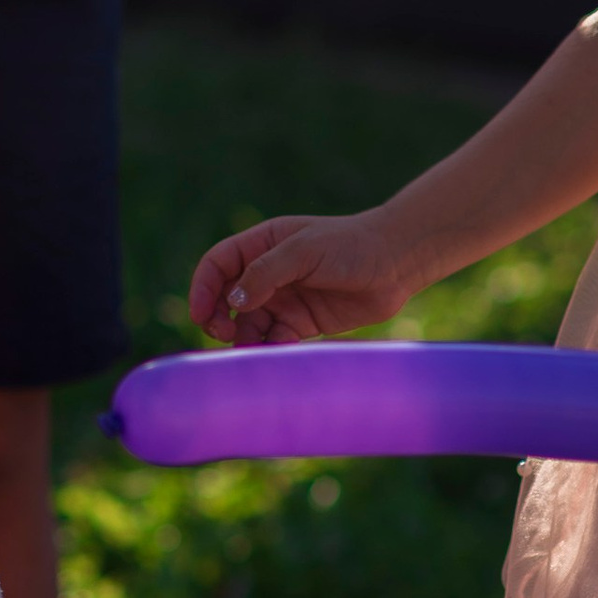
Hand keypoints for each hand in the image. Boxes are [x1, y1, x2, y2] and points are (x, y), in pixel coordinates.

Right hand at [189, 211, 426, 347]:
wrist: (397, 264)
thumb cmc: (351, 246)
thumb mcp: (305, 250)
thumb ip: (266, 272)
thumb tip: (233, 299)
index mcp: (262, 244)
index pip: (218, 264)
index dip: (203, 288)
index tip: (200, 314)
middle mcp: (268, 273)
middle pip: (226, 298)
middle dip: (218, 317)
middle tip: (224, 334)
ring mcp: (284, 299)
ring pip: (248, 324)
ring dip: (243, 338)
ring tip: (252, 350)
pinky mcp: (302, 324)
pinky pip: (275, 340)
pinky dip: (269, 350)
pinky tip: (276, 353)